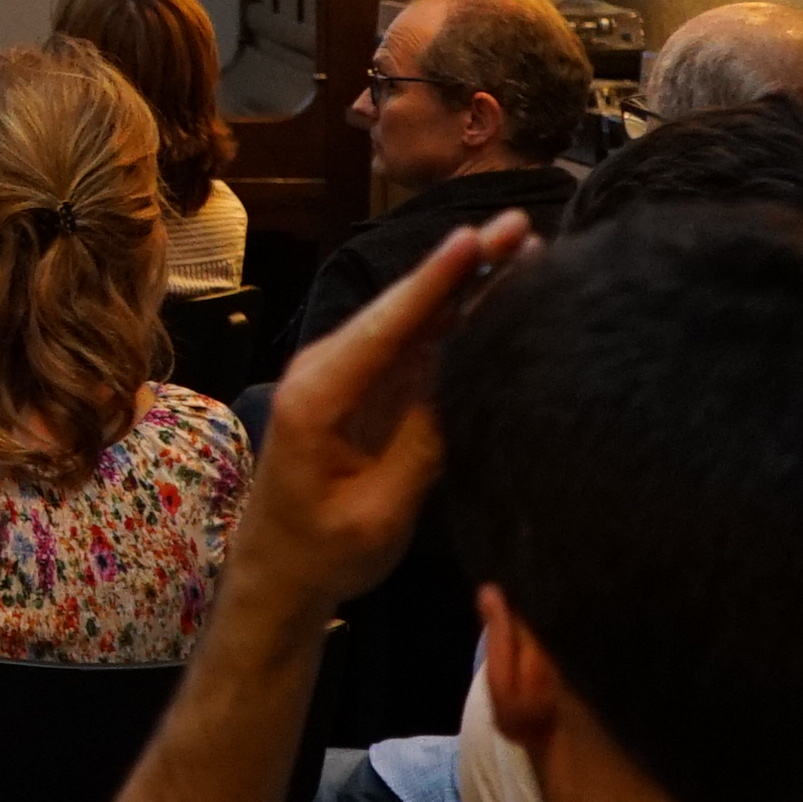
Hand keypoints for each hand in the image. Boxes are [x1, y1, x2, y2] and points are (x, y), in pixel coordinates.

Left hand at [244, 212, 535, 612]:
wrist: (280, 575)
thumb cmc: (322, 552)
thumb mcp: (379, 510)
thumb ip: (421, 448)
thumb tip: (469, 385)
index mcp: (318, 395)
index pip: (386, 326)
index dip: (435, 281)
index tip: (474, 239)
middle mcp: (328, 370)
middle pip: (404, 307)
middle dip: (462, 264)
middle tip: (520, 226)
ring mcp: (349, 375)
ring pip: (415, 319)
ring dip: (466, 284)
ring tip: (522, 246)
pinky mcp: (369, 390)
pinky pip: (416, 345)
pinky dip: (456, 319)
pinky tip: (497, 296)